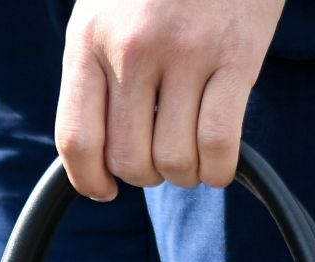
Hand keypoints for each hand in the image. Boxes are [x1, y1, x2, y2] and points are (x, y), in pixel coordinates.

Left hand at [54, 0, 284, 198]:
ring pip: (173, 158)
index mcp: (90, 39)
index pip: (76, 138)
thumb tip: (96, 153)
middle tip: (160, 162)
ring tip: (190, 160)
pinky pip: (220, 142)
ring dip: (184, 174)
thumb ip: (96, 73)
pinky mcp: (238, 55)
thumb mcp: (106, 13)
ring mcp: (186, 52)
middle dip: (145, 175)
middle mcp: (132, 49)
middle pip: (127, 157)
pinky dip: (219, 169)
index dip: (88, 180)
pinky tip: (219, 166)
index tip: (104, 190)